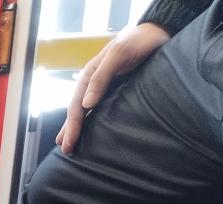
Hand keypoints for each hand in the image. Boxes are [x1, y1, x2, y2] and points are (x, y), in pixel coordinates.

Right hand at [57, 22, 169, 154]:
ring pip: (86, 112)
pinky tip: (91, 132)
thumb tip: (86, 104)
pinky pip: (100, 110)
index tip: (68, 144)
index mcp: (89, 75)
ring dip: (78, 128)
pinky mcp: (117, 91)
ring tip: (71, 145)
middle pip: (77, 111)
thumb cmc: (137, 41)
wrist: (157, 33)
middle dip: (70, 131)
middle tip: (65, 151)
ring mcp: (104, 88)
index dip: (71, 127)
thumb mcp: (118, 55)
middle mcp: (93, 84)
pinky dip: (93, 122)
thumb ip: (101, 78)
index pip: (75, 106)